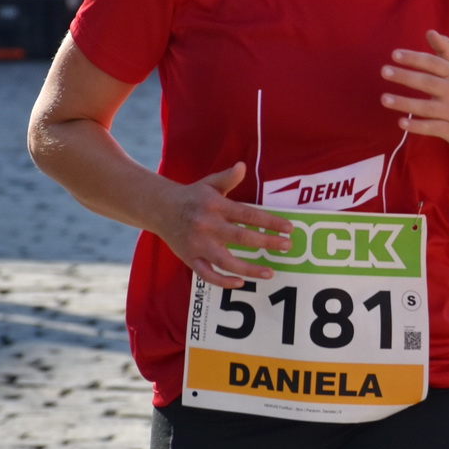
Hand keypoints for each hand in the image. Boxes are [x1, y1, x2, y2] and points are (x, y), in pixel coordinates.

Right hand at [158, 163, 292, 287]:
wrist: (160, 208)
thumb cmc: (192, 196)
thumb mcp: (210, 184)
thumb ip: (228, 177)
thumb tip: (242, 166)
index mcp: (215, 206)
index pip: (247, 215)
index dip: (269, 222)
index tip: (288, 228)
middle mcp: (207, 226)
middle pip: (240, 238)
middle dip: (266, 243)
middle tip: (287, 246)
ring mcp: (198, 245)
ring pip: (225, 262)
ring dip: (248, 269)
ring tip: (269, 273)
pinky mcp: (190, 259)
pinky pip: (207, 275)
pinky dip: (223, 281)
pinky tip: (240, 282)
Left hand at [381, 30, 448, 150]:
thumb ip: (443, 49)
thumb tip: (430, 31)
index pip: (433, 63)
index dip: (414, 58)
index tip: (394, 55)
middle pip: (428, 82)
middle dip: (406, 76)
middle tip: (384, 71)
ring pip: (427, 107)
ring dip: (404, 103)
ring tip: (384, 99)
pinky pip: (432, 127)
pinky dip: (417, 126)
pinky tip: (401, 122)